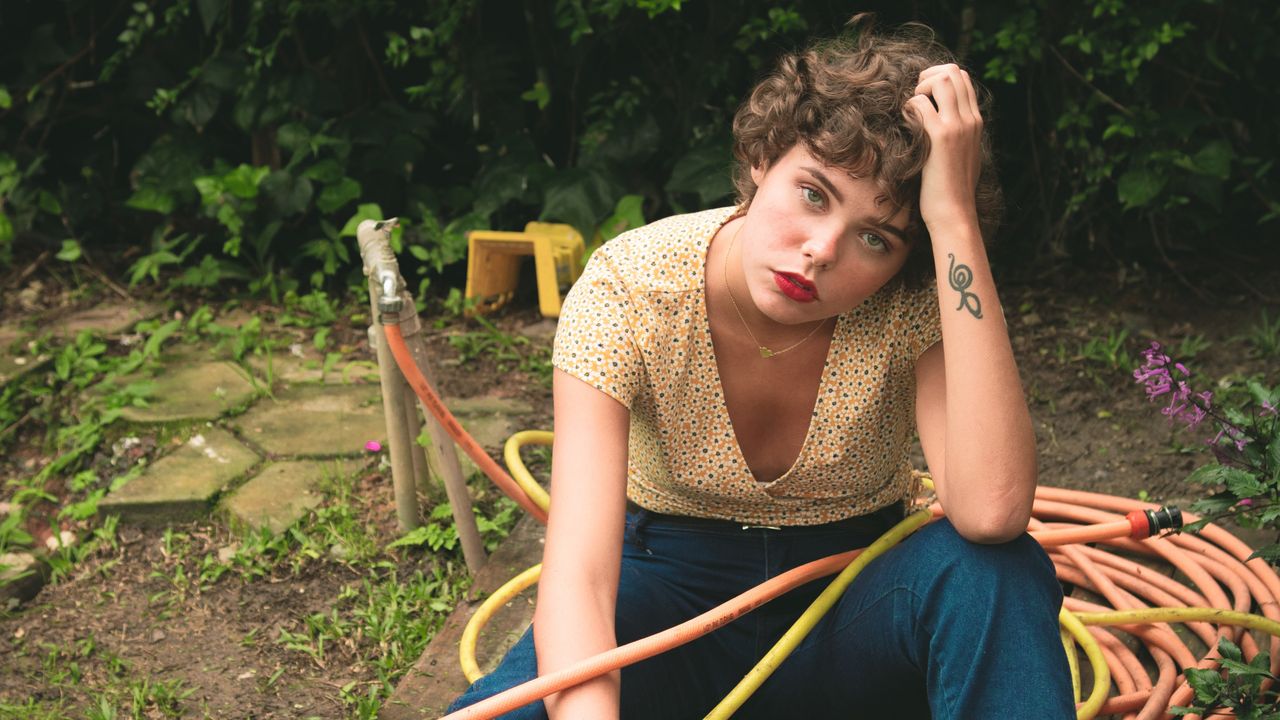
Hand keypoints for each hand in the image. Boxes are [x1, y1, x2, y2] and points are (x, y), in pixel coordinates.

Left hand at [905, 63, 982, 230]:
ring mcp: (958, 127)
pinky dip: (909, 107)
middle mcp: (970, 119)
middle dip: (927, 76)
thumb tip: (941, 122)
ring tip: (911, 110)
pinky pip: (922, 104)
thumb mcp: (962, 155)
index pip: (963, 78)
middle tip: (914, 98)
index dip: (938, 77)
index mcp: (975, 122)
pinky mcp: (941, 138)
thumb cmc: (951, 188)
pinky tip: (905, 124)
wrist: (954, 212)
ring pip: (942, 80)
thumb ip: (957, 134)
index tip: (922, 95)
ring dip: (919, 88)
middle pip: (953, 72)